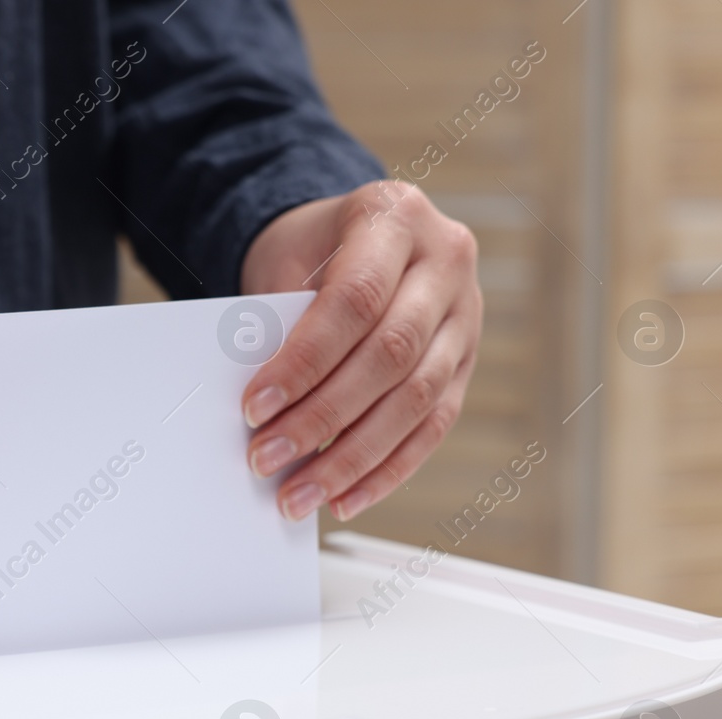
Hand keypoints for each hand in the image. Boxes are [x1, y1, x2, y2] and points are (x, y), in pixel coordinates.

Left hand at [239, 181, 481, 521]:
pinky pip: (433, 426)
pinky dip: (386, 469)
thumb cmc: (309, 251)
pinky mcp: (468, 361)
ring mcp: (466, 314)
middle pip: (390, 355)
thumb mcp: (288, 261)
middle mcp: (446, 260)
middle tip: (266, 459)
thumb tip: (261, 410)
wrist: (355, 237)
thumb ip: (281, 321)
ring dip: (352, 458)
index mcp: (396, 217)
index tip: (254, 408)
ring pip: (416, 400)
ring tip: (299, 494)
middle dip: (322, 418)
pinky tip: (346, 498)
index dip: (304, 362)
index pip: (356, 300)